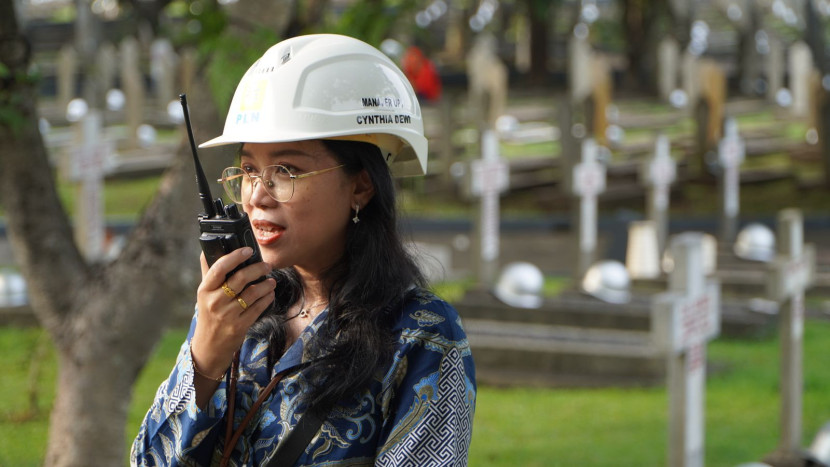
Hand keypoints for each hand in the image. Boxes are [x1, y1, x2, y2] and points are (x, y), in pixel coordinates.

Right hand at [192, 247, 274, 378]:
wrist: (209, 345)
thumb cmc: (209, 314)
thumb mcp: (204, 294)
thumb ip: (208, 273)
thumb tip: (206, 250)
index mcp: (204, 290)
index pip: (219, 268)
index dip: (235, 256)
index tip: (248, 250)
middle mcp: (215, 302)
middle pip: (240, 279)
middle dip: (258, 269)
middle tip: (267, 265)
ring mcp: (227, 315)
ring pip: (252, 293)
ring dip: (266, 284)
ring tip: (271, 281)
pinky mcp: (239, 326)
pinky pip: (258, 308)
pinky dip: (267, 298)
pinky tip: (269, 294)